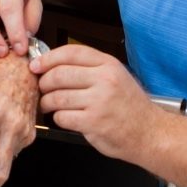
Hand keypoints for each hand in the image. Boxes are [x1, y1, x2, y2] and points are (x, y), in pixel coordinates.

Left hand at [30, 44, 157, 161]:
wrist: (149, 133)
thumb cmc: (129, 106)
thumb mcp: (115, 76)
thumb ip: (88, 68)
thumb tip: (52, 64)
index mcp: (108, 65)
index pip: (70, 53)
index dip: (48, 58)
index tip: (36, 65)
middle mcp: (104, 80)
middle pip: (59, 74)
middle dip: (44, 82)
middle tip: (42, 88)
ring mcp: (99, 102)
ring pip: (57, 97)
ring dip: (47, 102)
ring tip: (49, 105)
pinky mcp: (94, 123)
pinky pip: (62, 117)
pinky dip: (58, 118)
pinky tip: (64, 118)